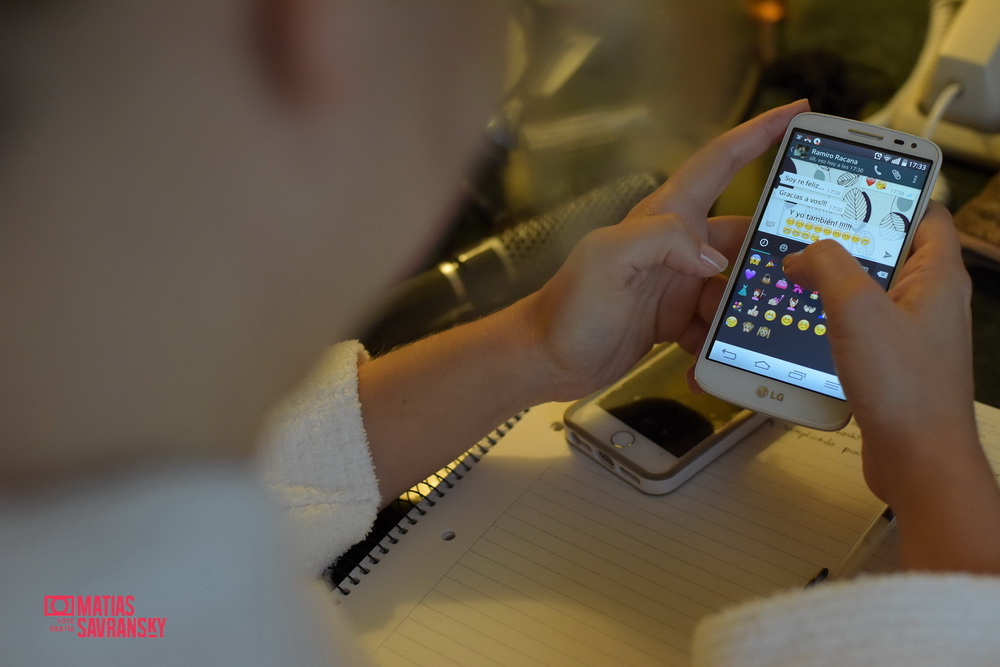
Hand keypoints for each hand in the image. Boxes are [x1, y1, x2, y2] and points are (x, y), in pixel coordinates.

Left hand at [514, 100, 808, 400]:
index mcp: (664, 217)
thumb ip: (661, 240)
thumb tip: (713, 257)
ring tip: (749, 336)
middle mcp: (675, 245)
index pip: (720, 162)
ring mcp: (677, 283)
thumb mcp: (607, 259)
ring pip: (733, 289)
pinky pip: (714, 327)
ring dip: (741, 313)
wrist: (546, 359)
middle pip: (743, 236)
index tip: (799, 112)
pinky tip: (706, 365)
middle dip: (771, 253)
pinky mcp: (675, 318)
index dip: (759, 134)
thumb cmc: (567, 308)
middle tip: (805, 271)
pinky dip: (716, 346)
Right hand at [782, 203, 999, 572]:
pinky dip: (831, 323)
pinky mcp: (891, 362)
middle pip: (888, 251)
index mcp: (936, 276)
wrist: (918, 461)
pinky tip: (804, 328)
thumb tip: (804, 253)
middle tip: (811, 231)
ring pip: (869, 291)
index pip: (924, 212)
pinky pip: (858, 328)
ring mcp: (911, 333)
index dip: (890, 193)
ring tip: (799, 277)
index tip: (853, 184)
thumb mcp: (857, 309)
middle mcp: (929, 302)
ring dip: (833, 285)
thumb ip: (827, 265)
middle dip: (847, 242)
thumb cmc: (908, 392)